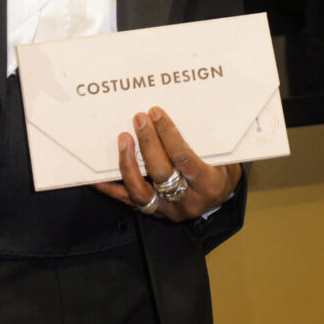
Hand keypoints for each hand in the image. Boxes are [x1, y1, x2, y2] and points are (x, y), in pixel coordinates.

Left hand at [95, 106, 241, 220]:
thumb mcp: (226, 157)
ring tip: (123, 139)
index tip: (156, 113)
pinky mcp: (154, 212)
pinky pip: (128, 201)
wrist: (222, 198)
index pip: (184, 159)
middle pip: (161, 173)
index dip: (168, 135)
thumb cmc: (222, 170)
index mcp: (208, 185)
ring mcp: (169, 210)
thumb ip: (206, 140)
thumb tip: (190, 110)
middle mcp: (187, 201)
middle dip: (148, 143)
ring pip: (141, 192)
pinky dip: (111, 189)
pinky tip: (97, 177)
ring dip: (128, 163)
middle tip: (139, 118)